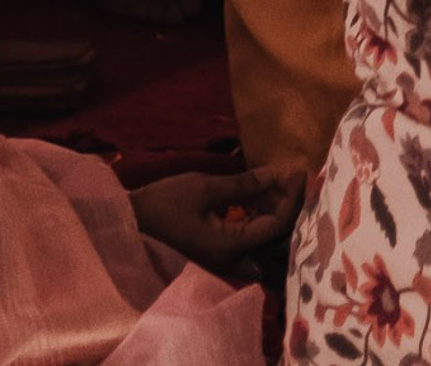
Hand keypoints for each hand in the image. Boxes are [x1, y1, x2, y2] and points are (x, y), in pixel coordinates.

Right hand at [129, 166, 306, 272]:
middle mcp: (230, 260)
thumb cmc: (164, 204)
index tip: (300, 170)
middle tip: (291, 177)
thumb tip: (274, 174)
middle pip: (274, 239)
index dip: (292, 197)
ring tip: (277, 181)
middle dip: (288, 208)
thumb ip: (242, 184)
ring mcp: (223, 258)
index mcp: (229, 247)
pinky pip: (248, 237)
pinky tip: (259, 194)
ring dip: (274, 211)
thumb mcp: (205, 188)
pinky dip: (258, 216)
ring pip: (263, 240)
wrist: (130, 224)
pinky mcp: (217, 251)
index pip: (276, 226)